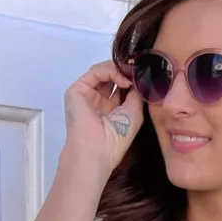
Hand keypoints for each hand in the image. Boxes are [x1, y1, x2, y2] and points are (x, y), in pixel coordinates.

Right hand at [63, 59, 143, 175]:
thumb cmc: (116, 139)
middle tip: (138, 72)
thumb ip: (136, 94)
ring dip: (119, 71)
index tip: (143, 77)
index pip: (120, 88)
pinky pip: (95, 72)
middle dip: (125, 72)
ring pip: (103, 72)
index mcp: (110, 111)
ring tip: (131, 78)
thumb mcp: (135, 113)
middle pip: (111, 77)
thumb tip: (138, 78)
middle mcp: (98, 102)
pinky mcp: (77, 90)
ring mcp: (87, 96)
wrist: (97, 149)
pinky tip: (123, 80)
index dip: (131, 80)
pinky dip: (110, 71)